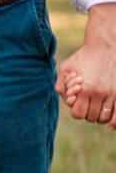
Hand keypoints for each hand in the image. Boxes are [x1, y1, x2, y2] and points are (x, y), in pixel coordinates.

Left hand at [56, 3, 115, 129]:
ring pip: (105, 117)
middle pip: (91, 117)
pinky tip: (111, 126)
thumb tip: (67, 101)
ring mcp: (112, 93)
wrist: (104, 47)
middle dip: (88, 113)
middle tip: (88, 106)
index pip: (78, 113)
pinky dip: (114, 122)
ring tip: (98, 110)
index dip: (77, 110)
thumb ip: (61, 86)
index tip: (78, 105)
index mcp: (84, 89)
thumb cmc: (83, 58)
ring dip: (100, 117)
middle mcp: (99, 93)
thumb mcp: (65, 68)